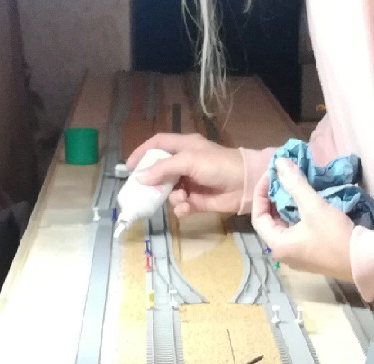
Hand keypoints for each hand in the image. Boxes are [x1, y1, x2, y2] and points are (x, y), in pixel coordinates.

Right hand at [125, 132, 245, 217]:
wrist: (244, 184)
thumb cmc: (217, 165)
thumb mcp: (188, 161)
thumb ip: (163, 169)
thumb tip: (140, 178)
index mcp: (184, 147)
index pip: (157, 144)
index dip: (142, 153)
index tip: (128, 168)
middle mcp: (185, 163)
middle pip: (160, 171)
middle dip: (154, 182)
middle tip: (144, 192)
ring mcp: (190, 182)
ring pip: (169, 191)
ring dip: (172, 197)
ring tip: (181, 198)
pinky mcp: (197, 200)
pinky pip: (181, 205)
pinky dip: (182, 208)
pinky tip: (187, 207)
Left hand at [251, 160, 354, 280]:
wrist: (361, 259)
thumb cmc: (334, 235)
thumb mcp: (313, 206)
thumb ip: (295, 183)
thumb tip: (280, 162)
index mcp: (278, 245)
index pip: (258, 217)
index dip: (260, 193)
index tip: (271, 174)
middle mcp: (283, 253)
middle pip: (269, 222)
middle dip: (273, 198)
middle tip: (282, 178)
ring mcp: (296, 256)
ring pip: (283, 226)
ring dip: (285, 205)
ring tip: (293, 186)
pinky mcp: (309, 254)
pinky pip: (295, 231)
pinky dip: (296, 215)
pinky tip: (305, 202)